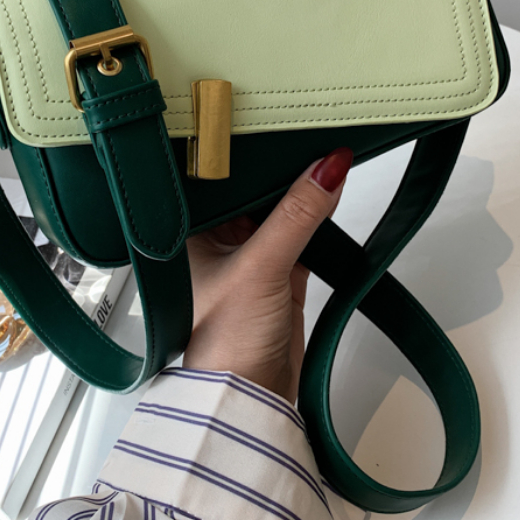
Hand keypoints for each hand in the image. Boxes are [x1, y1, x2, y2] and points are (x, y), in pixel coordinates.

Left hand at [182, 147, 352, 403]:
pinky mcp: (278, 272)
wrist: (249, 400)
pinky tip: (330, 194)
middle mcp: (215, 239)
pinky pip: (301, 233)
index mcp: (189, 231)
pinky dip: (317, 218)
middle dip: (281, 167)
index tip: (275, 119)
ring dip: (302, 191)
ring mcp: (248, 255)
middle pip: (253, 189)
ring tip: (326, 155)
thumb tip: (327, 168)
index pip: (219, 177)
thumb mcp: (259, 268)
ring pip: (279, 210)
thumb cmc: (222, 345)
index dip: (246, 150)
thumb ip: (296, 216)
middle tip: (310, 130)